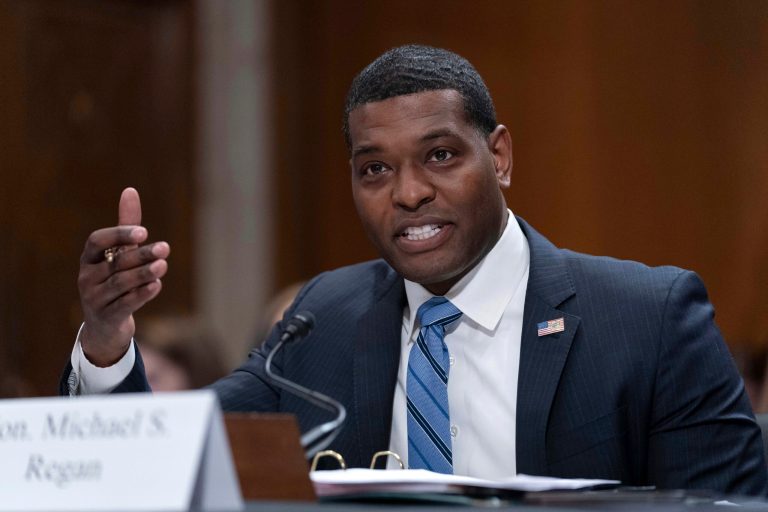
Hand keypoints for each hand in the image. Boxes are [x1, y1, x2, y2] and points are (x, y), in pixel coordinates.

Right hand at [77, 188, 169, 366]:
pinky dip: (141, 294)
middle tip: (166, 247)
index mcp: (89, 258)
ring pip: (120, 283)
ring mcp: (94, 299)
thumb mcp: (119, 254)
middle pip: (115, 262)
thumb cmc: (114, 281)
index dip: (118, 234)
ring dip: (144, 273)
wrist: (105, 327)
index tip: (143, 231)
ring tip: (163, 266)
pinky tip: (157, 286)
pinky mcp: (107, 317)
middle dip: (141, 255)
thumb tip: (130, 190)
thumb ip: (127, 225)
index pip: (96, 241)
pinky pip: (124, 304)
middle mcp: (87, 277)